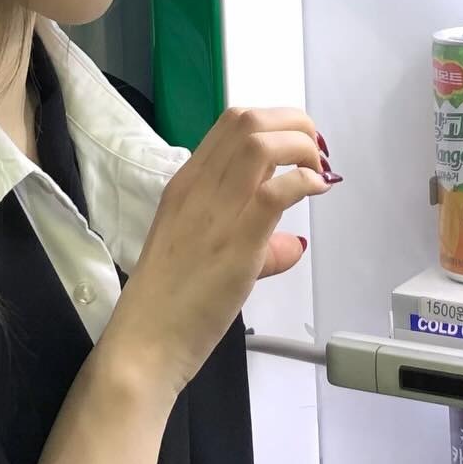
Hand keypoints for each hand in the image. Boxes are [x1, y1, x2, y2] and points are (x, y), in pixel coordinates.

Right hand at [101, 107, 332, 397]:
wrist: (144, 342)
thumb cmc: (169, 302)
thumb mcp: (204, 254)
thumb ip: (252, 241)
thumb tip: (291, 245)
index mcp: (185, 185)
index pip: (230, 125)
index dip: (274, 123)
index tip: (298, 146)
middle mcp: (198, 188)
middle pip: (248, 121)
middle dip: (294, 124)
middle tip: (315, 153)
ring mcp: (215, 213)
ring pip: (260, 144)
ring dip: (301, 146)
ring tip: (318, 170)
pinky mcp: (236, 243)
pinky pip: (274, 192)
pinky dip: (303, 181)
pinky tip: (316, 191)